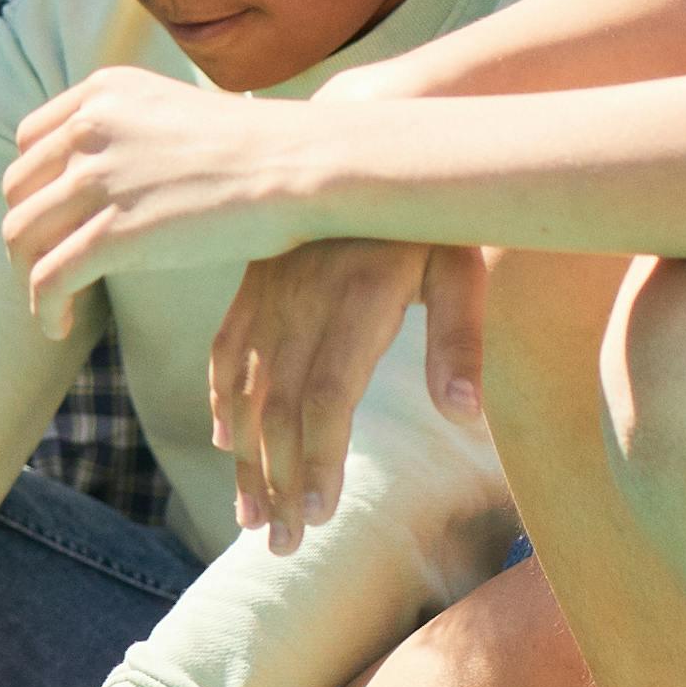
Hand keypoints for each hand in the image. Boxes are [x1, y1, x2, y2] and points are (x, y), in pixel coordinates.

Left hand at [0, 66, 316, 323]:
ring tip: (54, 304)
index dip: (34, 189)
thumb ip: (131, 132)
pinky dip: (43, 307)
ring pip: (22, 235)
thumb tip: (107, 178)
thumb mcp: (176, 114)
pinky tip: (58, 326)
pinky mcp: (114, 232)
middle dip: (28, 235)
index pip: (30, 143)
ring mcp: (99, 177)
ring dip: (29, 276)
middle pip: (18, 189)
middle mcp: (91, 126)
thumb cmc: (261, 150)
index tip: (54, 224)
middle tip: (50, 270)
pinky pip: (49, 278)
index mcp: (104, 91)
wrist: (304, 166)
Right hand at [204, 242, 479, 548]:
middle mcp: (302, 296)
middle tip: (281, 545)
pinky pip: (225, 349)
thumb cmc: (430, 219)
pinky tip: (225, 444)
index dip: (317, 458)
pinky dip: (222, 400)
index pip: (326, 394)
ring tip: (250, 519)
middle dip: (276, 481)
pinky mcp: (252, 282)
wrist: (370, 142)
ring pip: (246, 388)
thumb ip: (460, 338)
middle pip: (280, 406)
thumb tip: (463, 413)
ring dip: (246, 458)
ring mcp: (269, 289)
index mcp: (357, 294)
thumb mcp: (463, 266)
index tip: (317, 515)